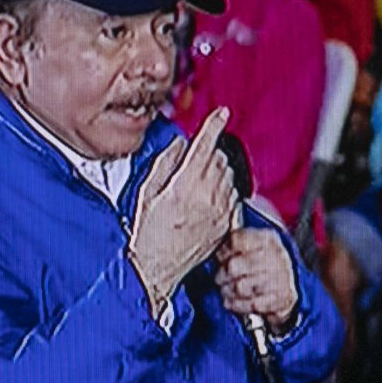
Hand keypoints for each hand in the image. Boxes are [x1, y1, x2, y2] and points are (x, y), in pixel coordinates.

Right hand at [128, 107, 235, 316]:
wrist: (156, 268)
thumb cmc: (147, 234)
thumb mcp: (148, 192)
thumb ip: (166, 163)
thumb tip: (180, 145)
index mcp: (185, 186)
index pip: (206, 145)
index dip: (214, 124)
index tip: (220, 113)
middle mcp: (208, 197)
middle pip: (220, 158)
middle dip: (208, 152)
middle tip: (193, 160)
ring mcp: (220, 212)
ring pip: (229, 175)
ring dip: (216, 171)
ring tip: (197, 183)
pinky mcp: (227, 224)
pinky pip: (233, 196)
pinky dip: (223, 191)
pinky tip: (207, 199)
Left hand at [214, 229, 298, 330]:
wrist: (290, 284)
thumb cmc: (264, 263)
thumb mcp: (253, 246)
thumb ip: (232, 244)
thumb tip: (210, 247)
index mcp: (267, 239)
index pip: (236, 240)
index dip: (222, 251)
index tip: (219, 258)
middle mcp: (275, 257)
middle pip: (235, 266)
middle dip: (221, 274)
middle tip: (219, 277)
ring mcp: (279, 278)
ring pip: (240, 287)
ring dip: (227, 291)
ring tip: (225, 290)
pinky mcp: (280, 299)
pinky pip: (250, 304)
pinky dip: (237, 305)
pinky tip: (232, 301)